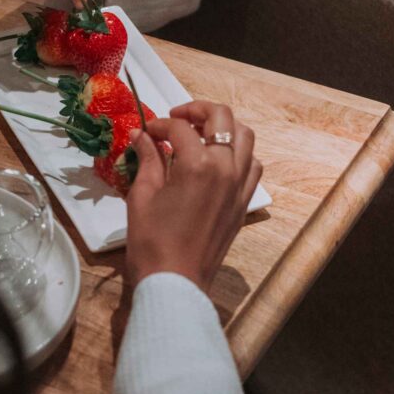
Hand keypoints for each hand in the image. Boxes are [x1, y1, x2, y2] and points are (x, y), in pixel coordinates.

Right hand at [125, 101, 261, 293]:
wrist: (175, 283)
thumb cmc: (152, 242)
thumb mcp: (142, 195)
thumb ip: (147, 159)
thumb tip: (141, 136)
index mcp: (198, 165)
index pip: (180, 127)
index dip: (160, 124)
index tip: (147, 132)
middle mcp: (226, 169)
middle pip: (222, 118)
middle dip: (198, 110)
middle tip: (177, 117)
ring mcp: (240, 186)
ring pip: (246, 137)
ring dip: (224, 128)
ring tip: (201, 134)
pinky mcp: (244, 203)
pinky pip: (252, 166)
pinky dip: (239, 154)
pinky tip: (218, 162)